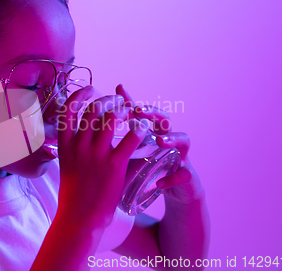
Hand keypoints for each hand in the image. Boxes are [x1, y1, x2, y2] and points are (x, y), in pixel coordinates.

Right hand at [57, 85, 147, 229]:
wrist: (79, 218)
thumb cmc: (74, 193)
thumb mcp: (67, 164)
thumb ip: (73, 147)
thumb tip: (79, 133)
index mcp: (65, 144)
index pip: (68, 109)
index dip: (79, 95)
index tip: (90, 90)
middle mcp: (79, 145)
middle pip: (93, 109)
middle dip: (108, 100)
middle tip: (118, 101)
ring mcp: (96, 154)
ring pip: (111, 118)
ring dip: (123, 110)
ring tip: (131, 111)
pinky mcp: (114, 164)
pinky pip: (131, 137)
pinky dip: (139, 128)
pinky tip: (142, 128)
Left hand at [115, 84, 204, 204]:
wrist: (173, 192)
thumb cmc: (150, 168)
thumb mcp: (131, 154)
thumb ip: (117, 141)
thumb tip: (94, 128)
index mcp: (152, 134)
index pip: (142, 113)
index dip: (132, 102)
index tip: (119, 91)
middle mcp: (168, 140)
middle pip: (164, 119)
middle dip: (153, 113)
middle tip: (138, 112)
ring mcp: (180, 155)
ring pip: (183, 140)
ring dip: (172, 139)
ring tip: (160, 141)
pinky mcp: (187, 175)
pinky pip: (184, 174)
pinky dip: (173, 178)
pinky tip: (161, 183)